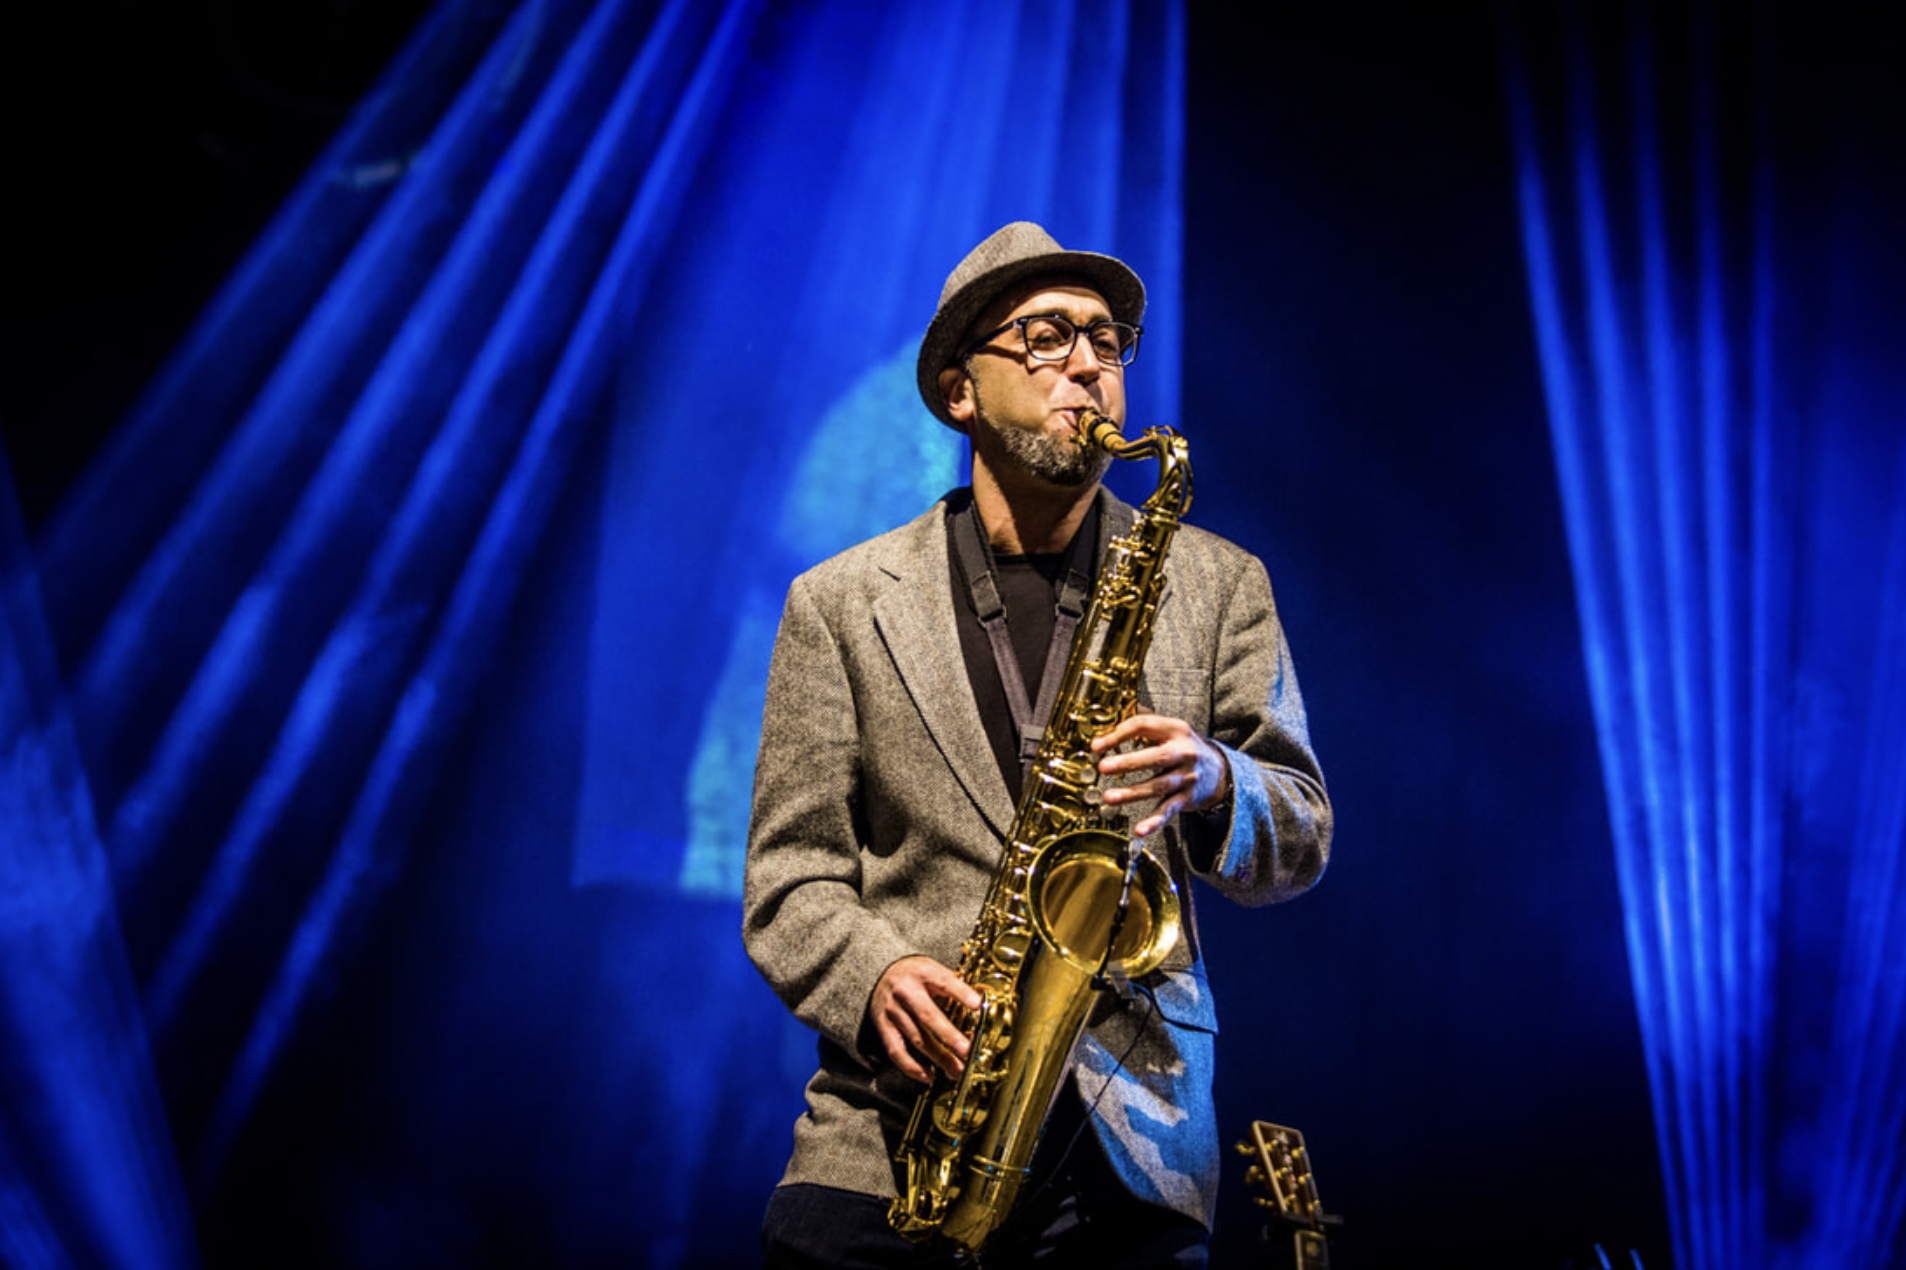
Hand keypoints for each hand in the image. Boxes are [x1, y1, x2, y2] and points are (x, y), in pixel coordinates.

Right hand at [870, 956, 982, 1082]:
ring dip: (938, 1057)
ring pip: (917, 1038)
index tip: (977, 1004)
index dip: (961, 993)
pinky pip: (896, 1050)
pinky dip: (911, 1066)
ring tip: (956, 1070)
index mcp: (922, 973)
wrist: (880, 973)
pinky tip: (927, 1076)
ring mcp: (893, 1011)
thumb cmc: (913, 974)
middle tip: (966, 1051)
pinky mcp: (883, 1026)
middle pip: (928, 1016)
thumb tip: (980, 1005)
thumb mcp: (933, 969)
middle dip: (949, 1036)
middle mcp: (905, 992)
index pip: (943, 982)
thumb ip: (953, 985)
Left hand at [1091, 713, 1231, 837]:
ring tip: (1109, 797)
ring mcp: (1186, 776)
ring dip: (1132, 792)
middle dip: (1128, 762)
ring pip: (1158, 786)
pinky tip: (1140, 830)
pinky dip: (1154, 821)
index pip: (1145, 726)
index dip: (1119, 734)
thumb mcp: (1170, 728)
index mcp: (1176, 729)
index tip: (1097, 745)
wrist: (1219, 771)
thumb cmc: (1184, 747)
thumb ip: (1144, 721)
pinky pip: (1168, 810)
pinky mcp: (1187, 798)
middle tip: (1104, 767)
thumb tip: (1113, 712)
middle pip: (1155, 757)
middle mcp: (1183, 752)